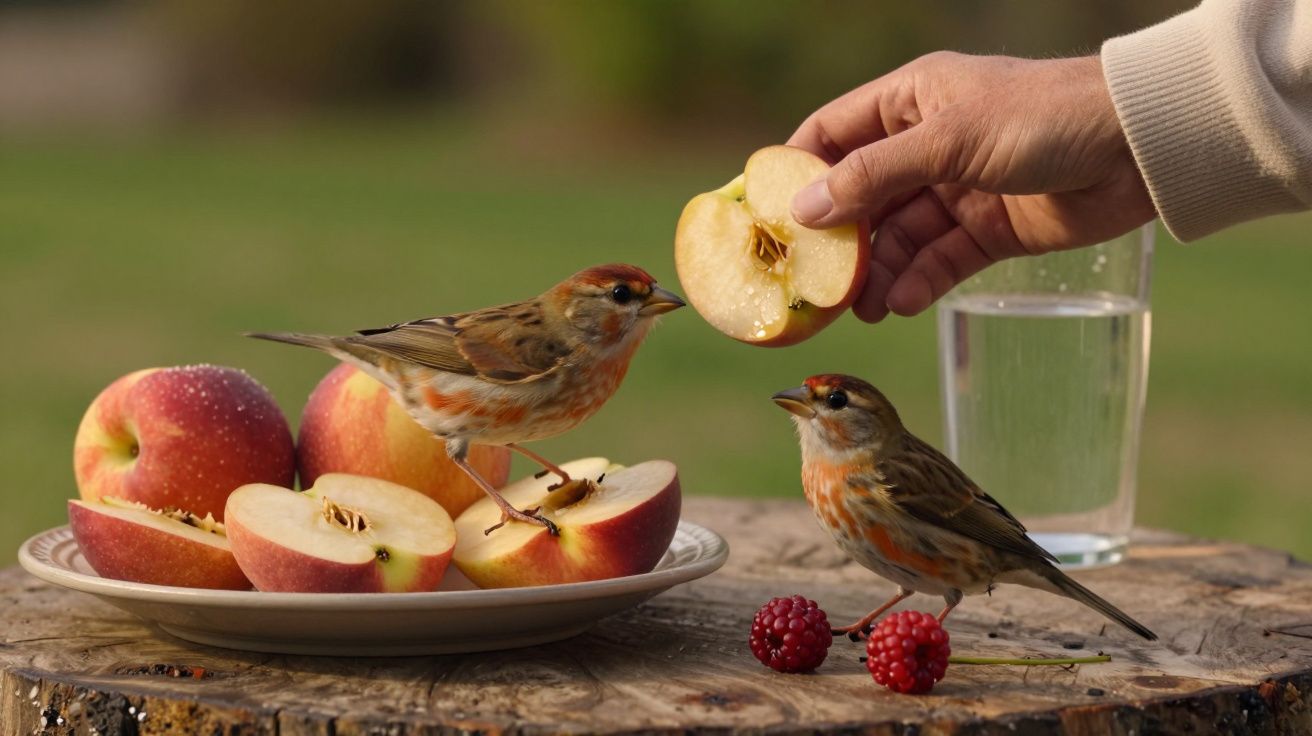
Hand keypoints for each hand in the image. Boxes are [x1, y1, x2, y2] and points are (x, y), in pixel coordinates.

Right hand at [788, 53, 1154, 321]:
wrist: (1140, 148)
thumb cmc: (1043, 118)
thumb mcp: (948, 139)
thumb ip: (874, 176)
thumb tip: (803, 210)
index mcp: (911, 100)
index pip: (833, 134)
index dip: (797, 172)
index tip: (766, 217)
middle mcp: (928, 144)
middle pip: (862, 196)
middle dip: (838, 239)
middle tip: (812, 282)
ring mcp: (959, 189)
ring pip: (900, 236)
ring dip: (877, 271)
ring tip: (858, 307)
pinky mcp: (991, 230)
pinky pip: (941, 260)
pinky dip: (919, 282)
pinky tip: (900, 304)